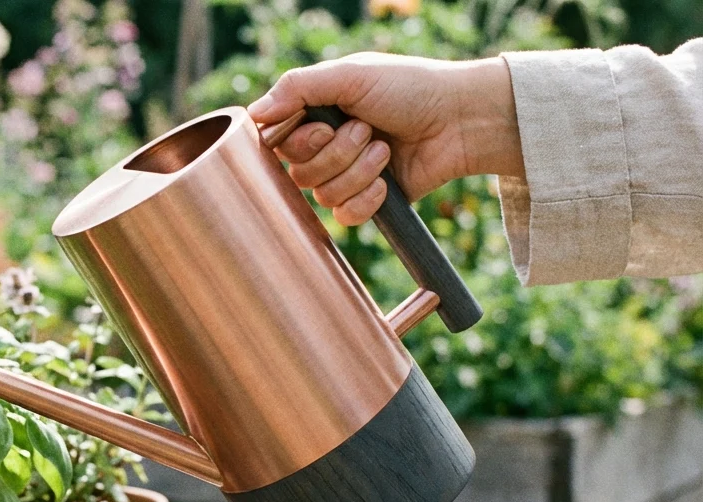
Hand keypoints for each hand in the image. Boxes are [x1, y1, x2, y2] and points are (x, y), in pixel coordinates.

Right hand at [248, 52, 523, 225]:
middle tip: (367, 129)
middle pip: (298, 173)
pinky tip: (387, 181)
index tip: (325, 125)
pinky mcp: (368, 201)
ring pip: (323, 195)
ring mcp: (346, 175)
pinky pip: (345, 216)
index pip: (276, 143)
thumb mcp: (349, 74)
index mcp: (316, 114)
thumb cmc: (409, 87)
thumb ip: (296, 87)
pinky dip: (367, 198)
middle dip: (336, 152)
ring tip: (386, 148)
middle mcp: (325, 146)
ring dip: (358, 170)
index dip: (297, 141)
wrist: (459, 119)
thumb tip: (254, 113)